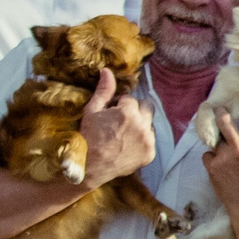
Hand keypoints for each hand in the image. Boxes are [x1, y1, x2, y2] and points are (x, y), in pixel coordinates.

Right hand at [78, 69, 157, 186]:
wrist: (89, 167)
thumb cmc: (88, 137)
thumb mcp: (92, 111)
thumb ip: (104, 90)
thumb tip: (107, 71)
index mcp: (128, 112)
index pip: (130, 99)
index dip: (119, 106)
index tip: (110, 116)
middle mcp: (142, 125)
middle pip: (147, 107)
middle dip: (135, 111)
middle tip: (120, 122)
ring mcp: (148, 140)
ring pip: (149, 123)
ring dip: (140, 125)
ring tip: (122, 135)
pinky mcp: (150, 153)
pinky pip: (150, 140)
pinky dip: (141, 141)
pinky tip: (127, 146)